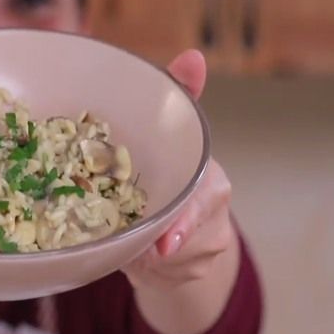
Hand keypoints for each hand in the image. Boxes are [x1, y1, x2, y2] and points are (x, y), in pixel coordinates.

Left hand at [123, 50, 234, 289]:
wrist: (186, 223)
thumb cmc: (177, 170)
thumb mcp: (175, 133)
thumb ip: (180, 95)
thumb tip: (193, 55)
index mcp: (212, 183)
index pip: (203, 202)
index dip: (184, 222)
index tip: (164, 240)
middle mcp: (214, 222)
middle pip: (175, 239)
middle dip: (146, 244)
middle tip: (124, 245)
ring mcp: (202, 254)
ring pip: (157, 262)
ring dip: (133, 252)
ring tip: (119, 233)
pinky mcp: (185, 278)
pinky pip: (150, 277)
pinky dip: (134, 266)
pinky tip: (129, 252)